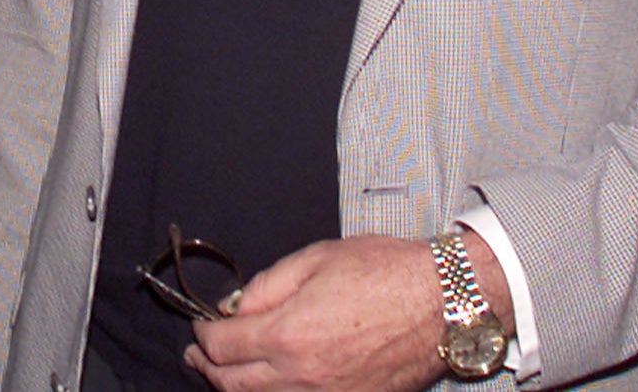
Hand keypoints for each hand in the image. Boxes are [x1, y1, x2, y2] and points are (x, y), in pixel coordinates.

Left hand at [187, 236, 447, 391]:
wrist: (440, 304)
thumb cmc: (383, 273)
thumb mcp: (314, 259)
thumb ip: (266, 286)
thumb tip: (234, 307)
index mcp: (288, 333)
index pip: (222, 346)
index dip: (202, 336)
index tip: (200, 326)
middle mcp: (302, 375)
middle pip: (233, 384)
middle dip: (207, 368)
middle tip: (197, 356)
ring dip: (235, 389)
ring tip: (222, 373)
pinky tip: (267, 385)